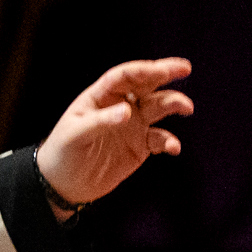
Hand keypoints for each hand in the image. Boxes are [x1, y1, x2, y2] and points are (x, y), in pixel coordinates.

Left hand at [35, 57, 194, 212]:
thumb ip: (102, 121)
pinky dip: (170, 142)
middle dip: (165, 74)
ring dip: (173, 104)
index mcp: (101, 96)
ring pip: (158, 108)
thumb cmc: (63, 152)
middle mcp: (120, 106)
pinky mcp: (141, 146)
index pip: (124, 77)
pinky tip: (173, 148)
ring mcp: (133, 126)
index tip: (159, 70)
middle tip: (184, 68)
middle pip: (146, 84)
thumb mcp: (77, 134)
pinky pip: (160, 139)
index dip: (142, 71)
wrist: (65, 184)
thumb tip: (128, 111)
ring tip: (187, 107)